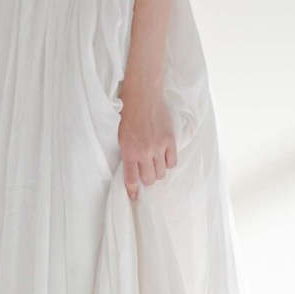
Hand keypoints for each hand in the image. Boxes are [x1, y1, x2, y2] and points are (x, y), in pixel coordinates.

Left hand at [116, 78, 176, 199]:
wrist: (143, 96)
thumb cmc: (129, 115)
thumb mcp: (121, 137)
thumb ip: (128, 154)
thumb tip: (133, 171)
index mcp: (129, 152)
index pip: (132, 180)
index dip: (133, 191)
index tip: (134, 197)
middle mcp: (144, 152)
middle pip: (150, 179)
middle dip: (147, 179)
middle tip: (146, 173)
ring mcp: (158, 147)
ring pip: (162, 173)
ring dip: (158, 171)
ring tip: (155, 163)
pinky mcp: (170, 140)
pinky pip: (173, 162)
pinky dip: (169, 162)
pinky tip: (164, 156)